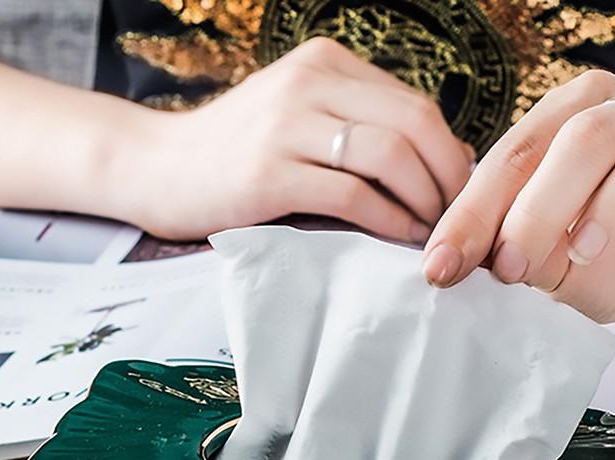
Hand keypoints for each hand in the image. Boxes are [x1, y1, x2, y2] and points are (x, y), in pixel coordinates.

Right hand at [126, 37, 472, 242]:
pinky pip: (352, 195)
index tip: (458, 200)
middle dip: (449, 181)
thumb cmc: (236, 154)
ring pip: (390, 156)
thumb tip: (443, 163)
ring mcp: (287, 125)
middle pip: (415, 125)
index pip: (416, 106)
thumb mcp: (300, 118)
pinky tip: (398, 240)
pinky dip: (388, 220)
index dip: (451, 157)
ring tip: (432, 236)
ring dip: (425, 202)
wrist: (156, 168)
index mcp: (325, 64)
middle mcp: (309, 82)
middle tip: (455, 224)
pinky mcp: (269, 173)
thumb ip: (360, 128)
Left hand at [422, 70, 614, 347]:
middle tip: (511, 267)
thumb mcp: (551, 265)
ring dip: (612, 200)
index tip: (442, 268)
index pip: (516, 154)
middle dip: (537, 204)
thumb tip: (452, 263)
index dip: (474, 211)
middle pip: (584, 134)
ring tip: (584, 252)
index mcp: (575, 123)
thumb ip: (511, 252)